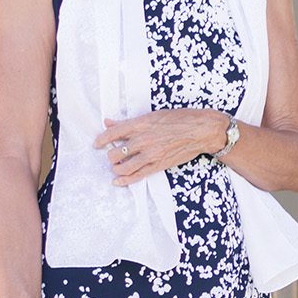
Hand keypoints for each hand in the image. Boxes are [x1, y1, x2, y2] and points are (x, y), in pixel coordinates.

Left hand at [97, 110, 229, 183]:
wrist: (201, 131)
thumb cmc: (179, 119)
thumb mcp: (152, 116)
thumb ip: (129, 122)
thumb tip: (109, 122)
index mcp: (140, 124)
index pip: (112, 134)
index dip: (101, 140)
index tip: (97, 144)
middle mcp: (142, 140)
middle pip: (115, 153)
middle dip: (110, 155)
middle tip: (113, 154)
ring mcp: (150, 154)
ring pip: (123, 166)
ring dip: (116, 167)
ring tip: (117, 166)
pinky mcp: (158, 165)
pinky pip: (137, 175)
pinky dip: (125, 180)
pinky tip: (117, 181)